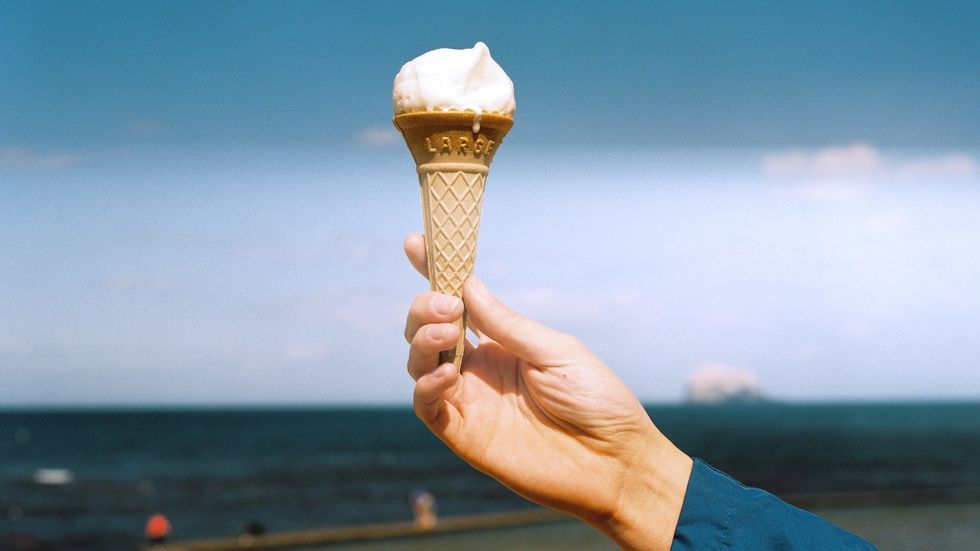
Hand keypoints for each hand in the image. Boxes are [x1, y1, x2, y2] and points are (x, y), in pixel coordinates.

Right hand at [403, 233, 691, 550]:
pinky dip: (426, 385)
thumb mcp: (556, 351)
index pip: (461, 303)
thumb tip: (467, 285)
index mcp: (504, 342)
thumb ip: (507, 324)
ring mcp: (469, 400)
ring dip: (423, 340)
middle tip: (447, 304)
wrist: (614, 463)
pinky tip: (446, 375)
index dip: (435, 272)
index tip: (416, 243)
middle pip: (430, 329)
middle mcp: (480, 368)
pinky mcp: (463, 433)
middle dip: (426, 307)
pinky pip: (427, 405)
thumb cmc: (596, 402)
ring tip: (448, 332)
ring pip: (420, 362)